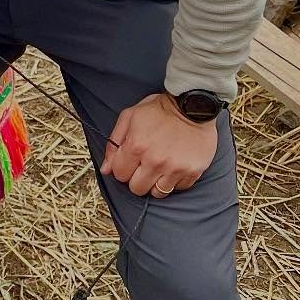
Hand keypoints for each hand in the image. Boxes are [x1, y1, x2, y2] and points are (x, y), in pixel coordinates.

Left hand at [100, 92, 218, 196]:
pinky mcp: (192, 173)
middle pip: (137, 188)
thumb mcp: (130, 116)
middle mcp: (155, 161)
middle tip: (143, 165)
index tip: (128, 161)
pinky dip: (173, 181)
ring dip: (155, 183)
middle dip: (136, 178)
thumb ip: (114, 142)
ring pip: (157, 193)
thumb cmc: (160, 109)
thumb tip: (106, 168)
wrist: (193, 105)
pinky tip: (173, 166)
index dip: (121, 168)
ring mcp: (175, 169)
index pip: (119, 174)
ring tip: (159, 167)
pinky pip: (177, 189)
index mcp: (136, 146)